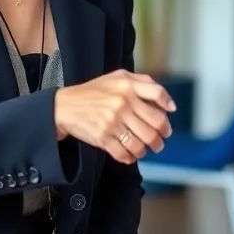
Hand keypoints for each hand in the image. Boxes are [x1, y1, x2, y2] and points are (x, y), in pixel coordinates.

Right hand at [54, 69, 174, 163]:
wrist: (64, 106)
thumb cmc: (94, 92)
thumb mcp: (117, 77)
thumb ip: (143, 82)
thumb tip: (167, 102)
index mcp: (127, 86)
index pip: (157, 94)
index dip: (167, 106)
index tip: (169, 115)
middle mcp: (122, 103)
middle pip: (155, 124)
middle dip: (162, 135)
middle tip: (161, 139)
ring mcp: (113, 122)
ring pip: (143, 142)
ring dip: (149, 148)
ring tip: (148, 148)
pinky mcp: (103, 138)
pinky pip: (125, 153)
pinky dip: (132, 157)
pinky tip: (132, 154)